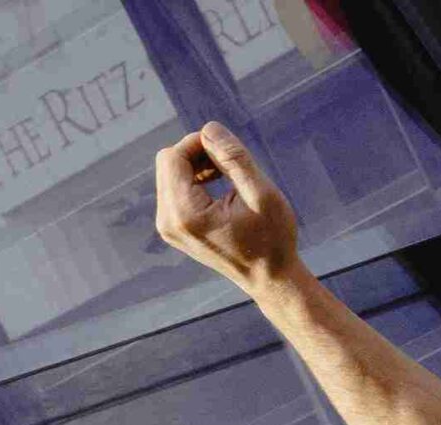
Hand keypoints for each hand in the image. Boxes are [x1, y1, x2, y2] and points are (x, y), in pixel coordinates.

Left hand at [154, 121, 300, 291]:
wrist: (271, 280)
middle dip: (196, 153)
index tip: (229, 148)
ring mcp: (168, 227)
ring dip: (197, 166)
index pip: (173, 157)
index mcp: (186, 215)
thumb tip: (209, 128)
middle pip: (167, 163)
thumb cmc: (273, 240)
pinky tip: (220, 186)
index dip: (198, 143)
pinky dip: (195, 181)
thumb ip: (235, 159)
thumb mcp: (263, 195)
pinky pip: (174, 189)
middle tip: (231, 161)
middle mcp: (168, 222)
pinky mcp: (173, 228)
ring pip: (169, 174)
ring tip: (228, 175)